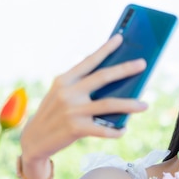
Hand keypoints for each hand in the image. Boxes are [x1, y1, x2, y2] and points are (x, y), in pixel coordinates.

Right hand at [19, 34, 147, 176]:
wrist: (34, 141)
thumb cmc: (53, 116)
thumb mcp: (60, 95)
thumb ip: (79, 87)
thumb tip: (112, 84)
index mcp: (64, 80)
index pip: (88, 60)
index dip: (105, 48)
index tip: (119, 38)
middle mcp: (68, 92)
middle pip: (103, 77)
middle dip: (125, 69)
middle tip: (142, 64)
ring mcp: (72, 110)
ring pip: (109, 105)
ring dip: (130, 104)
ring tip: (145, 105)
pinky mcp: (76, 129)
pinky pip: (103, 129)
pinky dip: (116, 131)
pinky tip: (123, 130)